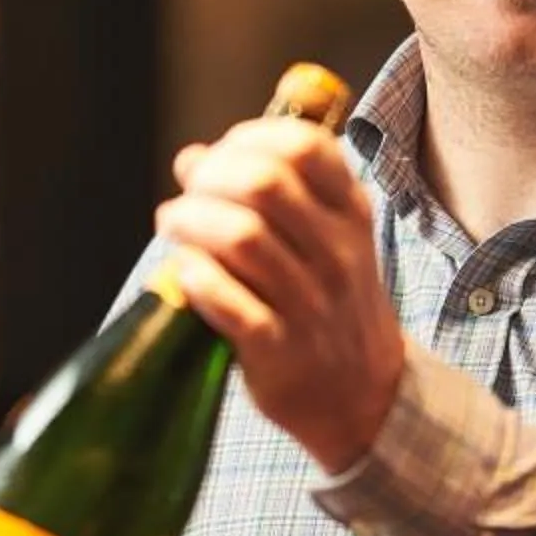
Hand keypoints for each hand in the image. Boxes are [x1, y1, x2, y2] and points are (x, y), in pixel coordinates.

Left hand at [154, 115, 404, 473]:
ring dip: (190, 221)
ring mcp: (311, 303)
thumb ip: (268, 194)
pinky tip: (182, 272)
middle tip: (187, 193)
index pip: (303, 148)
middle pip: (264, 184)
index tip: (219, 156)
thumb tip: (191, 158)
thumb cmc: (329, 303)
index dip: (247, 139)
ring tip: (172, 224)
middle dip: (210, 178)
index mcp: (351, 214)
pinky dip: (195, 278)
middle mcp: (337, 254)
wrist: (362, 395)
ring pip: (241, 238)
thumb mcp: (326, 238)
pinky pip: (228, 302)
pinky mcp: (280, 350)